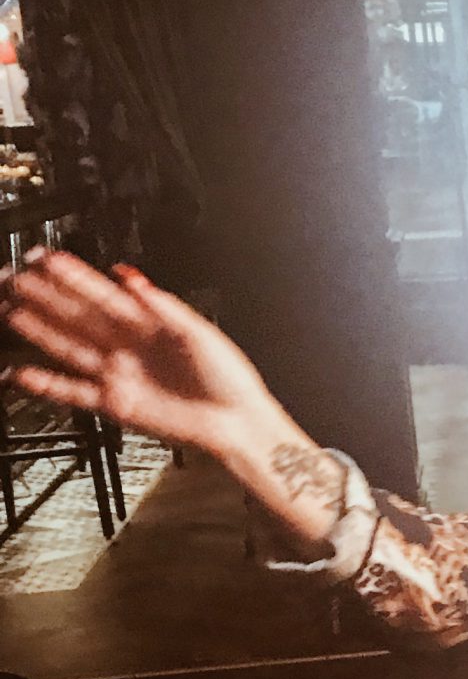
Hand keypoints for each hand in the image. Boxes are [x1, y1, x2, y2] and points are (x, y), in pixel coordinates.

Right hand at [1, 251, 281, 458]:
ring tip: (11, 312)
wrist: (234, 421)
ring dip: (39, 330)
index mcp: (148, 323)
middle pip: (76, 315)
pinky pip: (74, 392)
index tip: (45, 258)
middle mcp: (127, 346)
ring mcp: (119, 373)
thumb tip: (132, 278)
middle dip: (44, 296)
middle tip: (12, 278)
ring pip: (69, 347)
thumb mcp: (198, 331)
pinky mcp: (116, 403)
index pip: (101, 293)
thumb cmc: (227, 376)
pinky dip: (48, 384)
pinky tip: (23, 373)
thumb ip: (162, 305)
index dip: (72, 276)